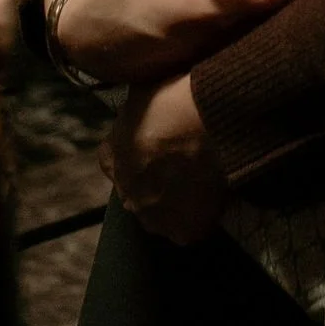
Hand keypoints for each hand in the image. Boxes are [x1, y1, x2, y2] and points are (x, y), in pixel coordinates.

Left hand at [104, 73, 227, 243]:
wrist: (210, 123)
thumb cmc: (173, 99)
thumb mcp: (141, 93)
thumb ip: (133, 110)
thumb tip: (137, 108)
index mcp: (110, 158)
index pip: (114, 159)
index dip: (136, 151)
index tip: (157, 143)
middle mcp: (125, 194)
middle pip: (138, 191)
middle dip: (155, 180)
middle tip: (183, 161)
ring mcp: (154, 217)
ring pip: (163, 213)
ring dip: (176, 201)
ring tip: (201, 180)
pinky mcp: (184, 232)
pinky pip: (192, 227)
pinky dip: (202, 215)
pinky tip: (214, 196)